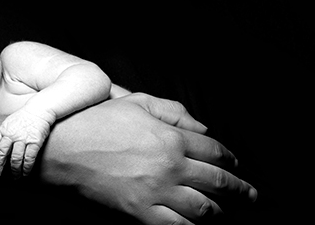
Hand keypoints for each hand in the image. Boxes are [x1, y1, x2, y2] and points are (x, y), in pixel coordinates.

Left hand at [0, 108, 52, 178]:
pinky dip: (26, 168)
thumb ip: (3, 133)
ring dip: (14, 171)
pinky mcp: (35, 142)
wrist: (40, 109)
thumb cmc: (25, 116)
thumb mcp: (9, 121)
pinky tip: (25, 173)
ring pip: (15, 159)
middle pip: (1, 154)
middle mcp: (12, 134)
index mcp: (4, 129)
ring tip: (15, 177)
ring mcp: (23, 138)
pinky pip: (29, 158)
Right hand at [38, 93, 256, 224]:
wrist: (62, 149)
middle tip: (252, 198)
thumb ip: (173, 111)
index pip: (216, 151)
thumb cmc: (97, 122)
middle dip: (241, 192)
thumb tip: (202, 127)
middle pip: (219, 184)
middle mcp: (171, 167)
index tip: (236, 166)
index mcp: (171, 137)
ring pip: (204, 211)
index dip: (231, 160)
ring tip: (227, 216)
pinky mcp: (140, 216)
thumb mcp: (136, 101)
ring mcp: (157, 194)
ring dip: (221, 215)